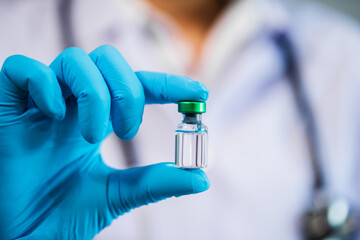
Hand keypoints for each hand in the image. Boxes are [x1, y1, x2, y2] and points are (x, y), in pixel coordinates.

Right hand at [0, 45, 209, 238]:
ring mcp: (39, 102)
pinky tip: (54, 116)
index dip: (167, 83)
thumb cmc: (62, 215)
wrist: (22, 237)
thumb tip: (201, 177)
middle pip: (106, 60)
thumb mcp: (117, 194)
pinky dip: (44, 85)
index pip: (136, 85)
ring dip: (93, 95)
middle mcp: (71, 105)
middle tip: (127, 128)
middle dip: (126, 88)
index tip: (198, 92)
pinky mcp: (7, 105)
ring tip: (93, 135)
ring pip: (74, 61)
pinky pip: (23, 70)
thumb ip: (155, 182)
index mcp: (95, 120)